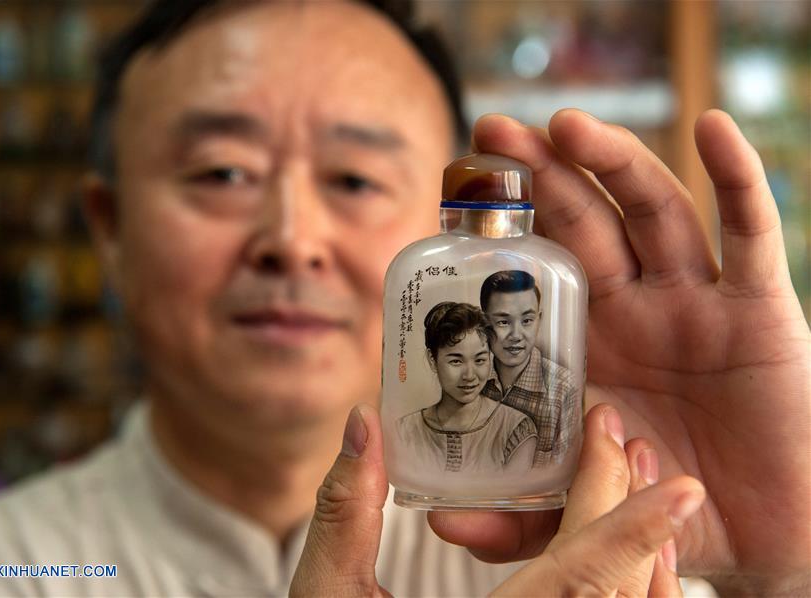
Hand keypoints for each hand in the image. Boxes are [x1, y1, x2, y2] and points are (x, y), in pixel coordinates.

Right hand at [290, 404, 703, 596]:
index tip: (682, 486)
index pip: (578, 580)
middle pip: (614, 592)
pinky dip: (629, 591)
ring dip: (641, 553)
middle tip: (621, 441)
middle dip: (631, 513)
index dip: (631, 528)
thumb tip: (364, 425)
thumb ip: (346, 513)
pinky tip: (621, 556)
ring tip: (631, 483)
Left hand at [429, 109, 810, 595]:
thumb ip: (516, 517)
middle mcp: (637, 309)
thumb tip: (437, 521)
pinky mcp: (759, 311)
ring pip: (654, 211)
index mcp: (589, 343)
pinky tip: (712, 127)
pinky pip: (750, 234)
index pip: (540, 266)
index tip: (456, 187)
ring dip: (614, 162)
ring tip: (566, 124)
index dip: (503, 226)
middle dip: (541, 174)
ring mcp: (695, 303)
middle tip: (493, 132)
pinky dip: (738, 178)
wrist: (765, 538)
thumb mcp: (581, 512)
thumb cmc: (670, 512)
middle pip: (585, 220)